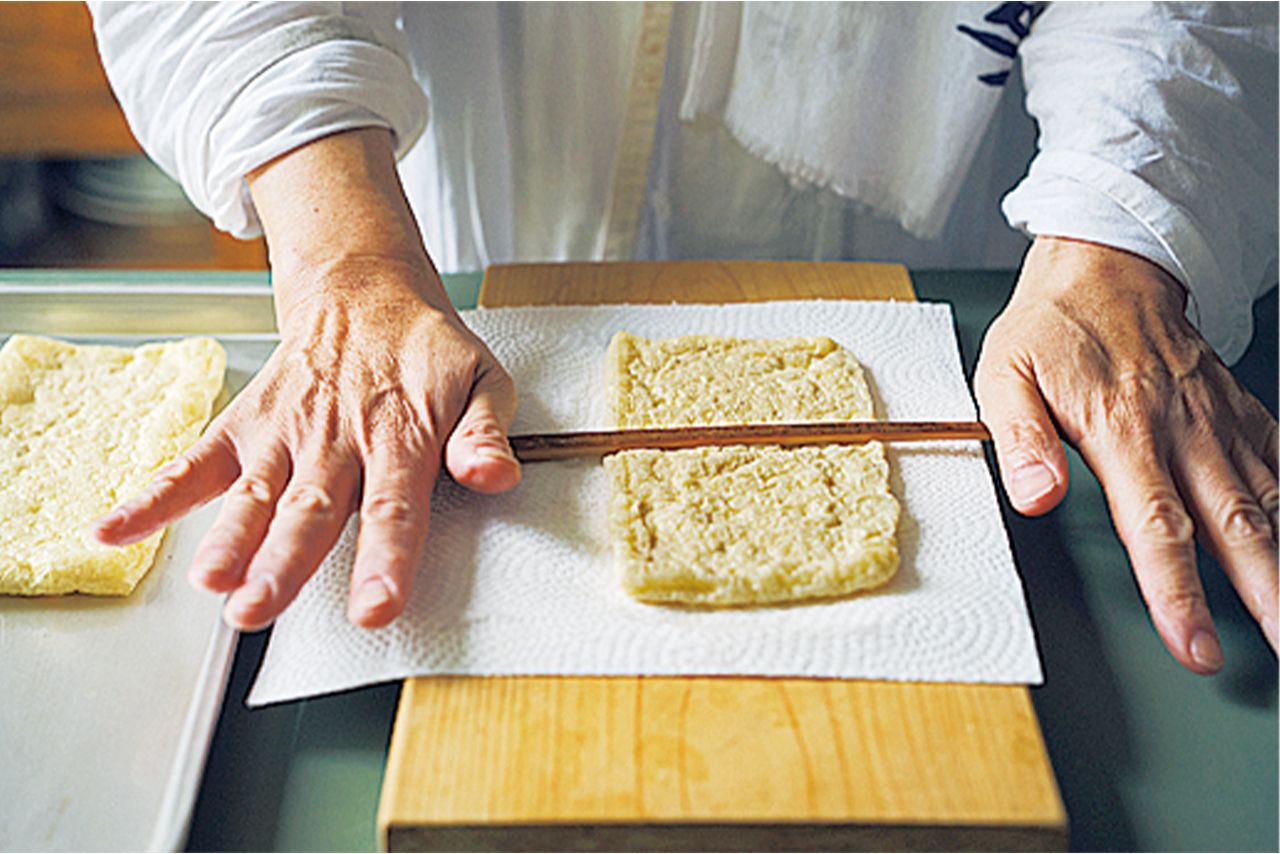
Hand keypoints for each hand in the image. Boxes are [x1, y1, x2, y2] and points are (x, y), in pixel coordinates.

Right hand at [94, 261, 519, 628]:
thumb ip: (486, 433)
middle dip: (285, 563)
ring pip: (255, 494)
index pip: (395, 506)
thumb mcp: (483, 380)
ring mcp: (285, 432)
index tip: (374, 606)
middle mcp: (338, 438)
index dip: (385, 558)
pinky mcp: (246, 424)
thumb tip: (495, 475)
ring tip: (211, 582)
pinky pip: (196, 463)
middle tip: (260, 608)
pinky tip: (115, 530)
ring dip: (230, 538)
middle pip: (312, 510)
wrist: (365, 290)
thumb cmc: (428, 350)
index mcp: (401, 434)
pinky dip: (154, 496)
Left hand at [975, 237, 1276, 673]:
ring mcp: (1218, 422)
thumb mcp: (1004, 375)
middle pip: (1234, 528)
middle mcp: (1183, 431)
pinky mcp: (1237, 412)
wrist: (1108, 263)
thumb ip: (1020, 440)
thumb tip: (1035, 499)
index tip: (1193, 645)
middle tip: (1278, 654)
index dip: (1177, 592)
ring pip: (1270, 503)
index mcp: (1123, 430)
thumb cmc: (1053, 326)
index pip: (1156, 526)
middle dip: (1262, 598)